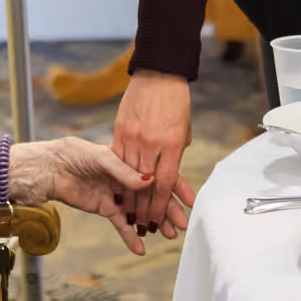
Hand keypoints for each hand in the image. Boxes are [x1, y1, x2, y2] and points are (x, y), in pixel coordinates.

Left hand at [6, 137, 190, 255]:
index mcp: (131, 161)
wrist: (49, 169)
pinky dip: (129, 236)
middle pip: (154, 195)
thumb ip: (123, 171)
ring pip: (141, 211)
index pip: (159, 174)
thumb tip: (148, 181)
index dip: (176, 187)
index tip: (191, 201)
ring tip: (168, 237)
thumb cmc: (73, 154)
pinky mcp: (106, 208)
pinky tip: (140, 249)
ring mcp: (118, 194)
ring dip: (154, 224)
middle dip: (169, 210)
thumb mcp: (99, 158)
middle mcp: (127, 178)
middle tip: (182, 225)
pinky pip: (122, 224)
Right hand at [113, 70, 194, 238]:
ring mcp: (133, 137)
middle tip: (151, 226)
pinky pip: (118, 160)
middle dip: (148, 208)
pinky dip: (118, 176)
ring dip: (132, 198)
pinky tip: (118, 190)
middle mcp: (151, 143)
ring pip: (130, 176)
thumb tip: (172, 176)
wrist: (159, 73)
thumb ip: (175, 153)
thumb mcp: (183, 129)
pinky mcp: (119, 132)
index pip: (165, 182)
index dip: (162, 205)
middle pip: (147, 184)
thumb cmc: (176, 101)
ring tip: (135, 217)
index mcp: (171, 144)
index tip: (160, 220)